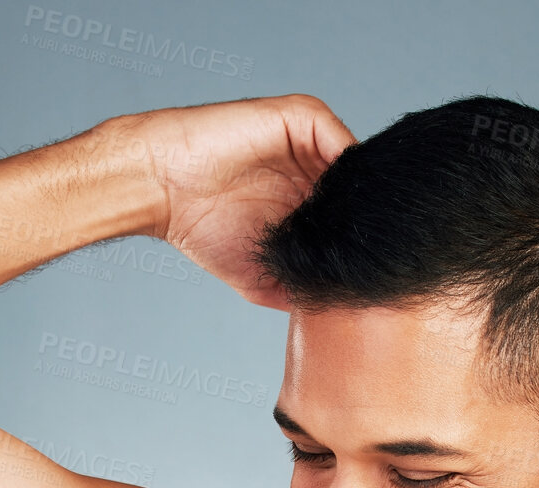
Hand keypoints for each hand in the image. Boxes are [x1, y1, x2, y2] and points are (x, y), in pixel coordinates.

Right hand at [99, 94, 355, 307]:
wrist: (165, 191)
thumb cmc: (202, 231)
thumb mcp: (260, 280)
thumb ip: (296, 291)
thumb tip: (333, 316)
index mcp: (304, 204)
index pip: (353, 220)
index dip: (364, 244)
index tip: (371, 270)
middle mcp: (308, 171)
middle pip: (361, 194)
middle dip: (368, 225)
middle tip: (373, 254)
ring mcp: (305, 145)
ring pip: (354, 169)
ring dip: (362, 199)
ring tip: (359, 231)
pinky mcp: (298, 120)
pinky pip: (340, 140)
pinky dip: (349, 169)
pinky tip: (343, 201)